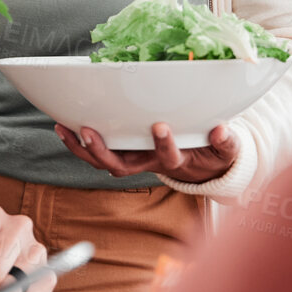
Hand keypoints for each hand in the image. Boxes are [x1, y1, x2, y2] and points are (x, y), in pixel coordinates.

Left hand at [56, 122, 238, 184]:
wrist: (202, 166)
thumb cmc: (213, 154)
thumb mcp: (225, 150)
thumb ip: (226, 142)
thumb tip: (221, 129)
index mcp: (175, 161)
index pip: (168, 157)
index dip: (164, 145)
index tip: (161, 125)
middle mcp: (149, 163)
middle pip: (122, 166)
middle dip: (104, 151)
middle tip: (90, 132)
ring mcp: (134, 159)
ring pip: (104, 161)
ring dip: (83, 147)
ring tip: (64, 128)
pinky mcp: (124, 152)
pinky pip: (97, 153)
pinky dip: (79, 143)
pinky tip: (64, 127)